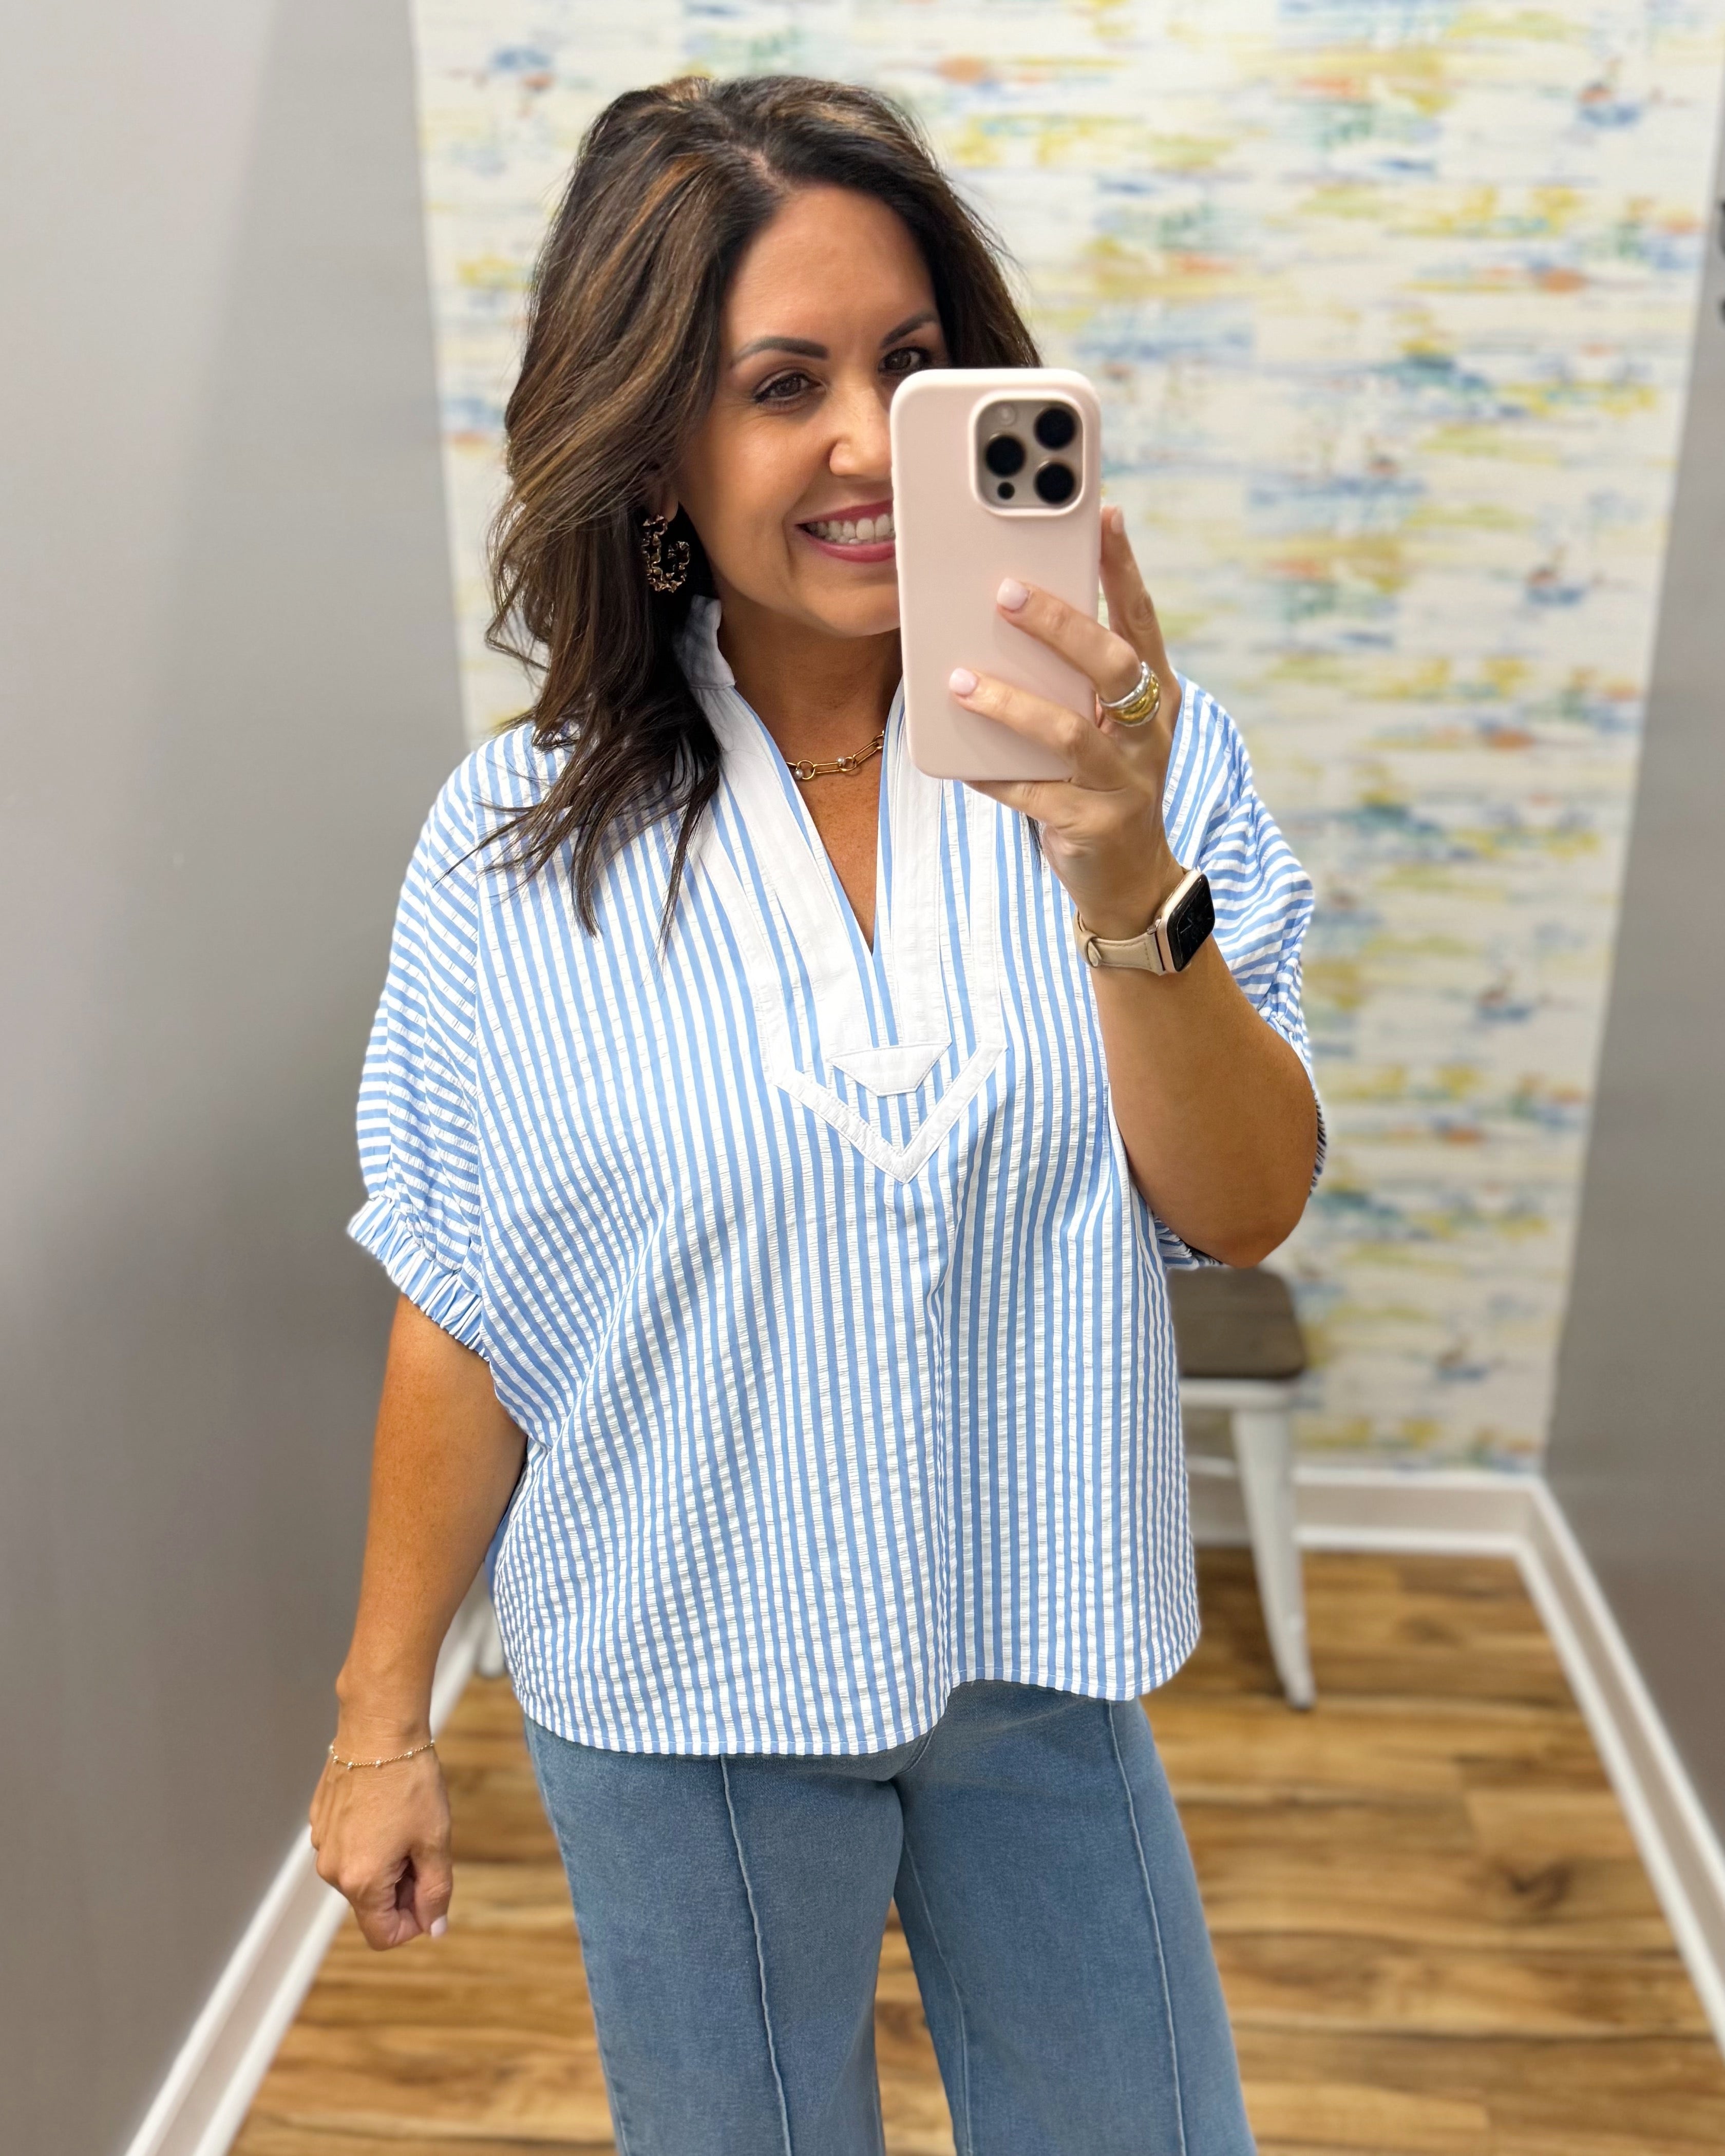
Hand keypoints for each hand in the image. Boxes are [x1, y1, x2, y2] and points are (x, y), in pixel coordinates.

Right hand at [309, 1730, 451, 1950]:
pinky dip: (370, 1841)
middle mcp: (332, 1869)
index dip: (414, 1923)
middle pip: (372, 1904)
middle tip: (425, 1847)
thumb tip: (434, 1929)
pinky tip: (387, 1810)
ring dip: (387, 1864)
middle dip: (404, 1888)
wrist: (378, 1729)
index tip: (432, 1892)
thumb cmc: (409, 1782)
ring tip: (406, 1824)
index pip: (383, 1935)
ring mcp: (322, 1844)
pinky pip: (348, 1848)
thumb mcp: (435, 1840)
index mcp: (360, 1881)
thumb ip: (436, 1891)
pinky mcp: (320, 1821)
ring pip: (361, 1875)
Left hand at [951, 505, 1184, 939]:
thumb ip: (1073, 680)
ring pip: (1067, 733)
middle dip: (1061, 624)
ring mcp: (1124, 782)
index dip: (1124, 568)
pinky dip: (992, 776)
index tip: (1104, 515)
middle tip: (1005, 592)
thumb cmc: (1104, 784)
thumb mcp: (1101, 725)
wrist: (1129, 880)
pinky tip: (957, 760)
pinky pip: (1032, 794)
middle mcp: (1146, 733)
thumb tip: (1005, 619)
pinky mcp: (1091, 825)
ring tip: (959, 682)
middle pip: (1110, 666)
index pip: (1141, 620)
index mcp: (1153, 696)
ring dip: (1011, 704)